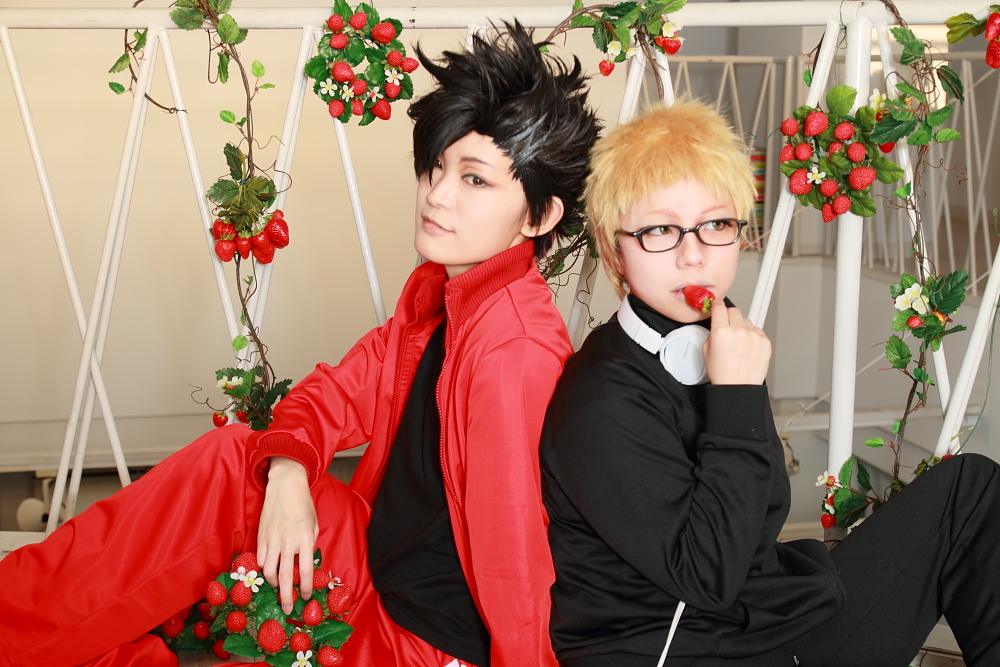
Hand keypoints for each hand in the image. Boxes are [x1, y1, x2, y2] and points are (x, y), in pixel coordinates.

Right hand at [258, 457, 317, 613]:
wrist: (285, 485)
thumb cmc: (303, 504)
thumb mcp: (314, 524)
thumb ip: (310, 544)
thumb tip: (305, 561)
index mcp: (305, 539)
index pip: (304, 571)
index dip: (304, 588)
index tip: (306, 597)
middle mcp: (288, 542)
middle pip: (284, 578)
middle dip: (286, 598)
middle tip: (288, 609)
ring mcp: (272, 540)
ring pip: (267, 571)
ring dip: (273, 583)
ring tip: (278, 587)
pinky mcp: (261, 536)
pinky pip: (260, 559)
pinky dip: (263, 568)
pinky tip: (268, 570)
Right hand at [703, 305, 770, 384]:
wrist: (738, 387)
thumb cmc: (723, 373)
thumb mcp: (706, 350)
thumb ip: (712, 332)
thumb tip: (717, 322)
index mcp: (721, 332)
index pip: (719, 307)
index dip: (717, 305)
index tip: (717, 305)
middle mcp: (738, 331)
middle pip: (734, 310)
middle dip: (729, 316)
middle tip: (728, 327)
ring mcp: (753, 335)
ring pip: (746, 320)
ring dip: (742, 327)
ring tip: (739, 343)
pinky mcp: (765, 341)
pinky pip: (757, 330)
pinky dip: (752, 336)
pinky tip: (747, 348)